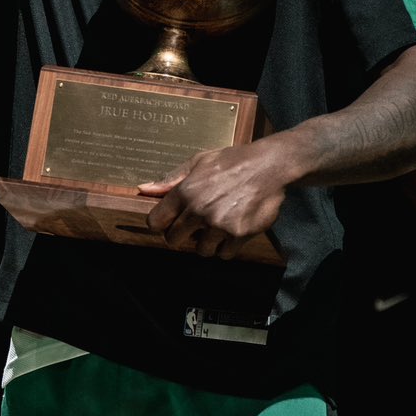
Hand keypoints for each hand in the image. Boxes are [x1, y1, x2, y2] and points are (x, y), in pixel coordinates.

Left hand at [140, 138, 292, 257]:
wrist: (271, 166)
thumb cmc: (233, 161)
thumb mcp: (199, 162)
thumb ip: (171, 179)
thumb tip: (144, 189)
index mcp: (185, 192)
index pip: (156, 222)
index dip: (161, 224)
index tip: (170, 223)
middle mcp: (198, 210)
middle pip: (174, 240)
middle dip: (183, 236)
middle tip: (196, 227)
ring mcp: (219, 224)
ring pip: (201, 250)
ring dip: (208, 243)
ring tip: (219, 227)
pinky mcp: (238, 235)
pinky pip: (224, 254)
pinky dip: (228, 247)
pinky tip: (233, 230)